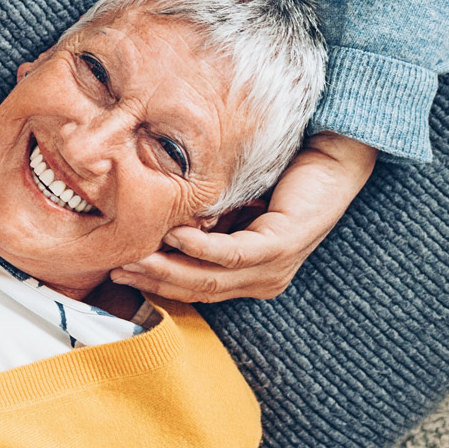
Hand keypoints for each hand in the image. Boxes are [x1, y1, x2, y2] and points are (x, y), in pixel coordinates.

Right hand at [111, 131, 376, 302]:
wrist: (331, 158)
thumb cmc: (282, 178)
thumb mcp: (234, 204)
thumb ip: (205, 220)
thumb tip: (161, 221)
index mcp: (252, 275)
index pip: (197, 289)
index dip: (157, 283)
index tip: (119, 270)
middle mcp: (263, 280)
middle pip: (199, 290)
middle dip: (154, 281)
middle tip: (117, 269)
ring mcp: (275, 267)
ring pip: (212, 278)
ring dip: (170, 269)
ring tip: (136, 256)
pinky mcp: (282, 245)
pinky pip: (233, 254)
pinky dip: (201, 247)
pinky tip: (176, 236)